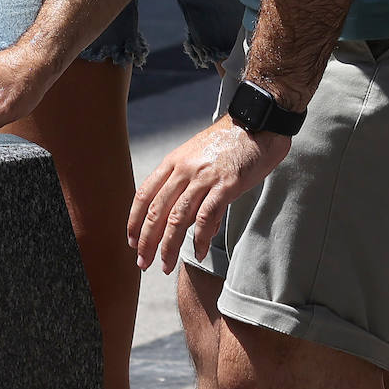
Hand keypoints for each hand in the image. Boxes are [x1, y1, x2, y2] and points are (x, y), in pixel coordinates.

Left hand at [126, 115, 291, 273]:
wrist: (257, 123)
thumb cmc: (228, 143)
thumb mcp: (197, 157)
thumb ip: (187, 184)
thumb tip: (186, 220)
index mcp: (173, 161)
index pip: (145, 194)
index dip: (134, 220)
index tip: (131, 241)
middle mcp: (183, 169)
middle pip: (156, 210)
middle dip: (146, 240)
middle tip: (142, 262)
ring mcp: (204, 177)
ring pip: (177, 218)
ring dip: (168, 245)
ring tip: (165, 265)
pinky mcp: (226, 185)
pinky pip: (206, 217)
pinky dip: (200, 238)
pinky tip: (197, 252)